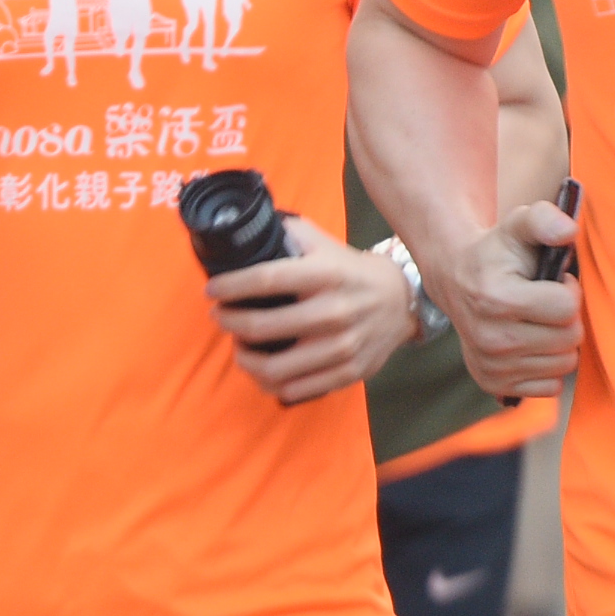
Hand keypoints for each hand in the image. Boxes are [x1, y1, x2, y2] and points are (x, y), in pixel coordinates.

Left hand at [207, 213, 420, 404]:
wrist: (402, 302)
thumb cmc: (352, 272)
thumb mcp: (326, 245)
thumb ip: (290, 234)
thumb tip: (248, 227)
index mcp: (326, 275)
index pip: (266, 279)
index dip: (231, 287)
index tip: (212, 291)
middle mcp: (334, 311)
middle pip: (262, 326)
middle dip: (229, 323)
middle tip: (220, 317)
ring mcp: (342, 347)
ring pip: (274, 367)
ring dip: (244, 358)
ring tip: (238, 346)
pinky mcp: (348, 372)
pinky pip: (295, 388)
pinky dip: (268, 382)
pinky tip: (260, 369)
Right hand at [439, 195, 582, 398]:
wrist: (456, 279)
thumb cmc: (497, 253)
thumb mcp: (519, 225)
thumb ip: (545, 219)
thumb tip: (568, 230)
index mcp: (496, 299)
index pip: (567, 308)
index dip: (567, 289)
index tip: (551, 281)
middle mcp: (491, 339)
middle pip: (569, 339)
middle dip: (566, 317)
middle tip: (545, 301)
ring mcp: (491, 365)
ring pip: (564, 364)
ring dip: (559, 341)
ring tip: (537, 321)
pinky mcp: (493, 384)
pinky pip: (549, 386)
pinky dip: (547, 366)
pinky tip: (530, 343)